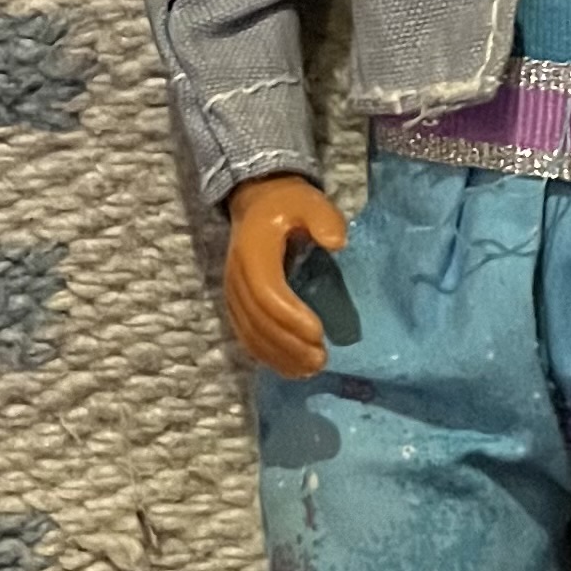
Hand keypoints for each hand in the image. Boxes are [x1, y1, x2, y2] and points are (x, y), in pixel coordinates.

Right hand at [223, 174, 349, 375]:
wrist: (256, 204)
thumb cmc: (288, 206)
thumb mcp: (309, 201)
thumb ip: (324, 218)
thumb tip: (338, 243)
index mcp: (253, 253)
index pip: (268, 293)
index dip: (291, 318)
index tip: (320, 333)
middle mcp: (236, 277)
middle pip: (258, 321)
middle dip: (289, 345)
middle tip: (321, 359)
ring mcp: (233, 294)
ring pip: (251, 335)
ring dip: (279, 356)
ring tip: (311, 369)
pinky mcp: (236, 306)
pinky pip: (247, 337)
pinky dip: (268, 356)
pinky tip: (292, 368)